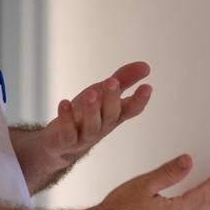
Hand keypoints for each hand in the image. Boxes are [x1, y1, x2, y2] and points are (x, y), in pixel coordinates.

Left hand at [38, 62, 152, 171]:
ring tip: (90, 93)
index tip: (147, 87)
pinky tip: (64, 103)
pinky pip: (68, 132)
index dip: (140, 100)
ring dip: (92, 109)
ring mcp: (85, 135)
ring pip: (92, 125)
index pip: (131, 109)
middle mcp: (103, 126)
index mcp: (115, 115)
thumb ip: (124, 79)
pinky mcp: (67, 140)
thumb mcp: (104, 93)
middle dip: (112, 99)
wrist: (62, 143)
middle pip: (111, 115)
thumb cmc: (87, 113)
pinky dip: (66, 118)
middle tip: (111, 81)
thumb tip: (146, 66)